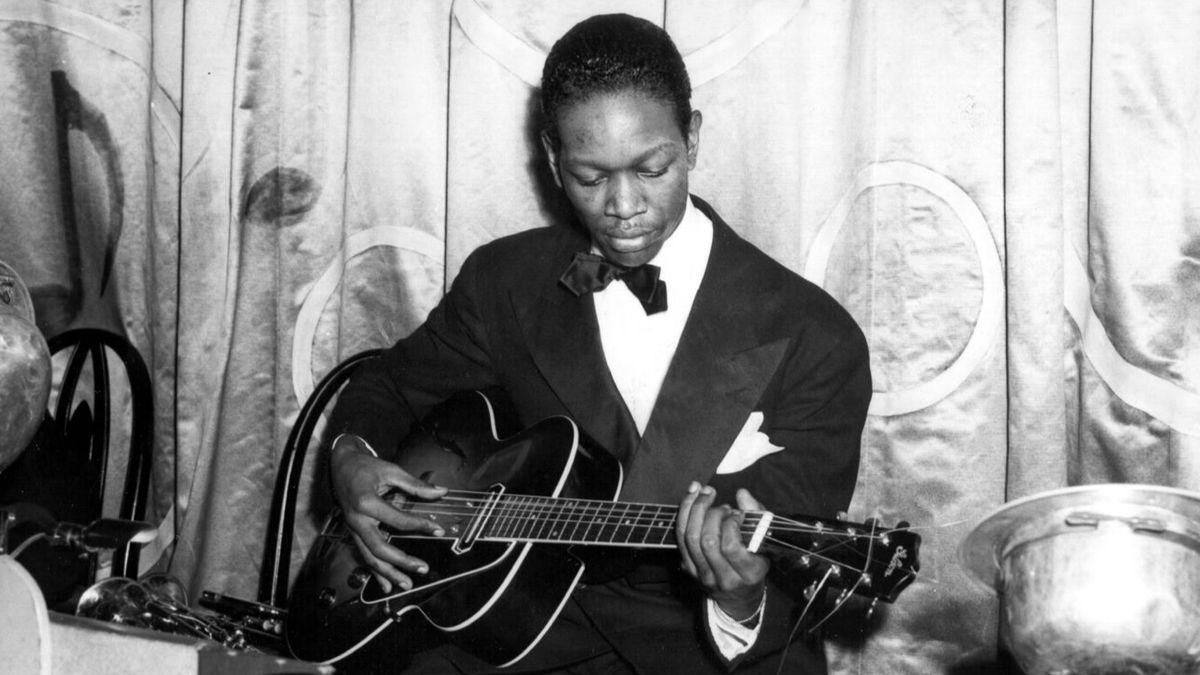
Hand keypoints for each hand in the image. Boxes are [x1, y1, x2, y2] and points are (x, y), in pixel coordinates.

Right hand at [329, 435, 446, 591]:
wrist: (341, 466)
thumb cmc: (366, 468)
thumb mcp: (392, 471)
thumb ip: (416, 485)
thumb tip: (441, 492)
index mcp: (367, 502)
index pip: (398, 520)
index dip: (420, 526)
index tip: (438, 530)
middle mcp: (357, 520)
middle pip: (379, 548)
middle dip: (401, 561)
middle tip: (422, 568)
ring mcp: (353, 529)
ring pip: (370, 557)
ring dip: (388, 574)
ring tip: (407, 584)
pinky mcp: (353, 534)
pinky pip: (364, 556)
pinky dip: (375, 573)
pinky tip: (386, 587)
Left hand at [676, 482, 768, 619]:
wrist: (739, 596)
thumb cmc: (755, 562)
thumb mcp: (764, 542)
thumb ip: (757, 515)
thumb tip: (742, 493)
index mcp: (748, 573)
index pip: (730, 547)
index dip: (731, 524)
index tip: (738, 515)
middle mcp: (723, 578)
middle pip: (707, 541)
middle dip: (712, 514)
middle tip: (723, 505)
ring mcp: (703, 576)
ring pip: (690, 538)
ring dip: (696, 509)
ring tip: (707, 495)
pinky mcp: (689, 569)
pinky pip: (680, 538)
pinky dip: (684, 514)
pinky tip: (692, 497)